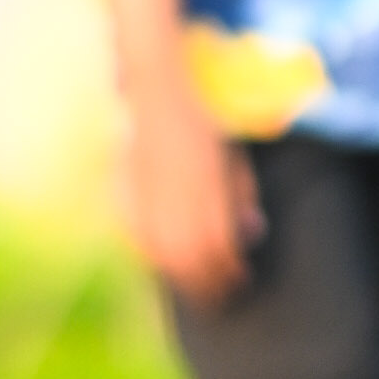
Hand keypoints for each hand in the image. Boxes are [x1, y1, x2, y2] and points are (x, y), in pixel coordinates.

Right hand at [122, 67, 259, 304]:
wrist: (157, 82)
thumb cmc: (203, 117)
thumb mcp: (234, 153)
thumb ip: (243, 195)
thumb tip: (253, 235)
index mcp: (207, 180)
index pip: (219, 244)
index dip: (231, 269)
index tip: (241, 280)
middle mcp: (175, 188)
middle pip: (190, 255)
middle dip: (207, 282)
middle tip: (221, 296)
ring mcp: (146, 188)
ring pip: (161, 250)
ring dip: (180, 276)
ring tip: (194, 290)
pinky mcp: (125, 185)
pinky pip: (135, 232)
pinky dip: (149, 254)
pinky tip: (160, 263)